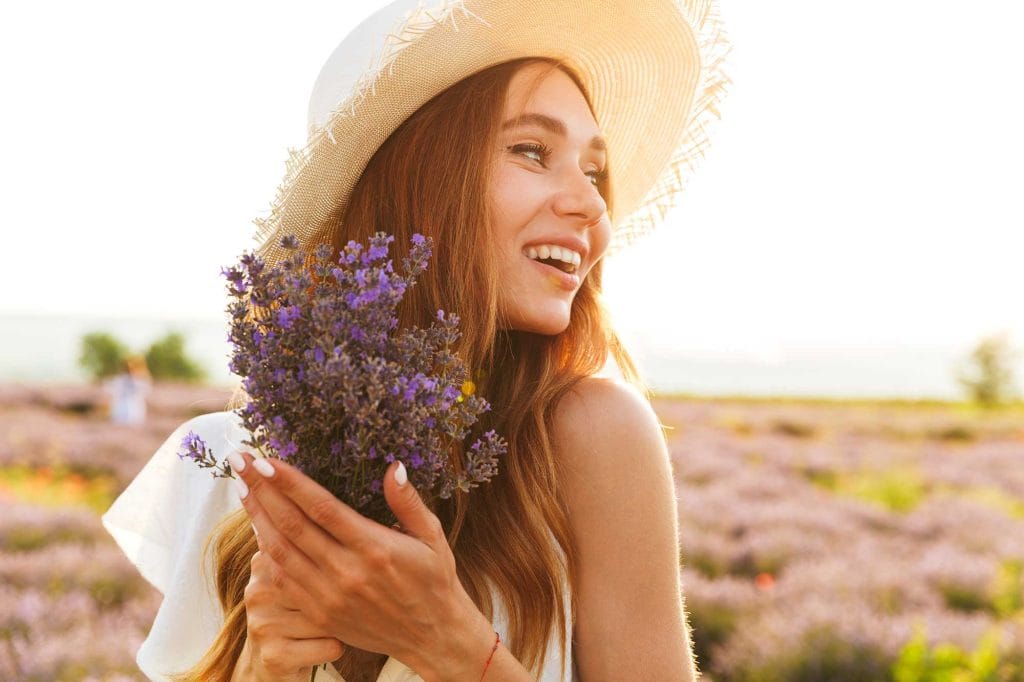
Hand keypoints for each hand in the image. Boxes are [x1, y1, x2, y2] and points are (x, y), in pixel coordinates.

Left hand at [231, 452, 493, 678]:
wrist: (432, 636)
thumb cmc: (435, 579)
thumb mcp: (433, 536)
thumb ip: (408, 502)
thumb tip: (393, 466)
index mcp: (375, 547)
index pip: (322, 508)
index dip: (290, 483)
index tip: (266, 459)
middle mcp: (347, 572)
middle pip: (292, 525)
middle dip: (262, 489)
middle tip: (240, 460)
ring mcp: (330, 596)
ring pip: (281, 551)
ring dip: (256, 517)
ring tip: (241, 487)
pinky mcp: (320, 613)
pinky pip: (284, 578)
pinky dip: (266, 551)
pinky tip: (257, 527)